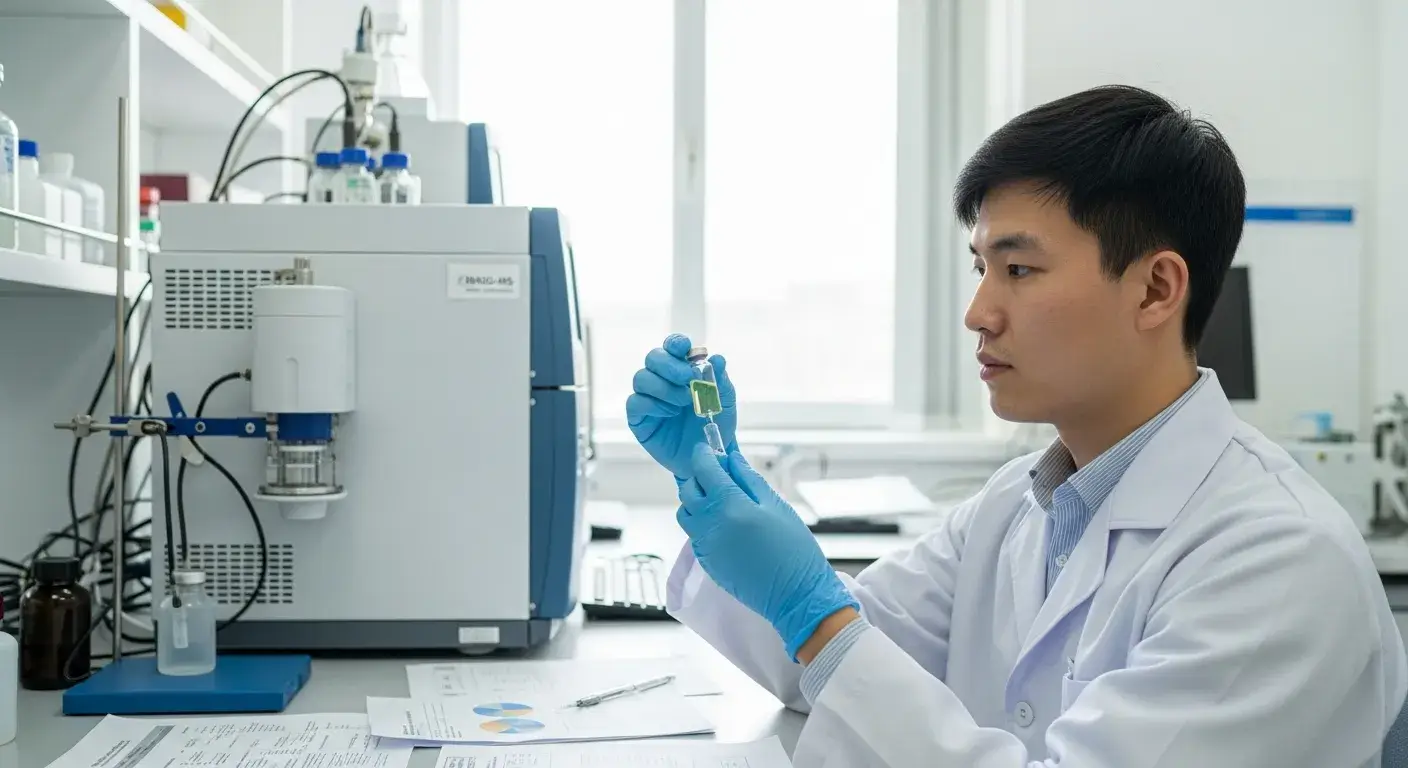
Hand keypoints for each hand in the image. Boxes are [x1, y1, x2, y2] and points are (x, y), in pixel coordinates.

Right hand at [626, 334, 737, 479]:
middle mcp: (662, 380)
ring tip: (684, 402)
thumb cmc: (715, 424)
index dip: (676, 343)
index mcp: (682, 369)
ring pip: (642, 378)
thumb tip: (717, 359)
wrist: (709, 456)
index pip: (672, 347)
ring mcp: (648, 398)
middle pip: (653, 358)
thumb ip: (721, 380)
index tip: (685, 348)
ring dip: (664, 387)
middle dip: (670, 365)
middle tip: (688, 378)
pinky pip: (635, 402)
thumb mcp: (725, 402)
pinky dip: (653, 404)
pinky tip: (670, 413)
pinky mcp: (639, 418)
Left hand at [677, 444, 858, 658]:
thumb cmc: (794, 549)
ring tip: (720, 498)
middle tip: (716, 472)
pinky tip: (724, 523)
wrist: (796, 595)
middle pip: (688, 490)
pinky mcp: (706, 562)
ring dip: (696, 500)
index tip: (707, 448)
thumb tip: (731, 459)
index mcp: (729, 506)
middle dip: (697, 476)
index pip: (704, 470)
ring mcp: (704, 546)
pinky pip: (694, 533)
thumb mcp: (777, 506)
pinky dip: (701, 521)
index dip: (703, 455)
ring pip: (687, 513)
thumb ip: (750, 479)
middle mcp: (709, 525)